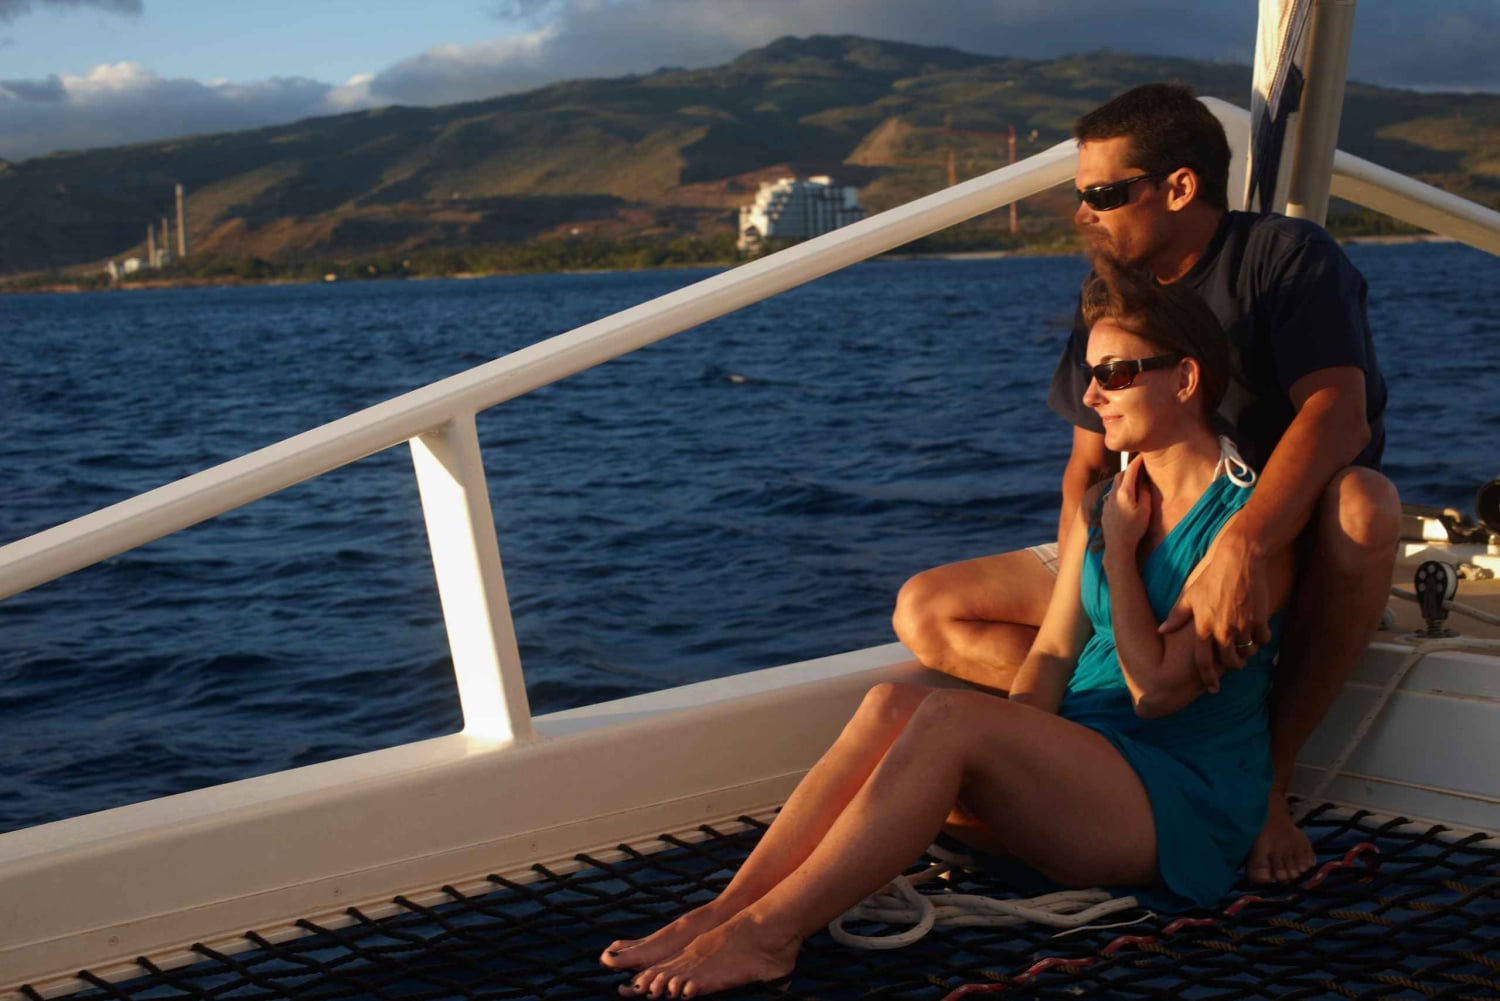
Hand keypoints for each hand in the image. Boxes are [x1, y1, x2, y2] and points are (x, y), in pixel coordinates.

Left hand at [1101, 456, 1150, 551]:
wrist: (1117, 546)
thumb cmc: (1134, 530)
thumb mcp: (1145, 511)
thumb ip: (1145, 494)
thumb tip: (1144, 483)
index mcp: (1124, 493)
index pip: (1130, 471)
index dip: (1136, 462)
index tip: (1142, 456)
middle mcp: (1113, 495)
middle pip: (1120, 476)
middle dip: (1129, 470)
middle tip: (1139, 467)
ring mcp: (1107, 502)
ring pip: (1115, 486)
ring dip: (1124, 481)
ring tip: (1134, 482)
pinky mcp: (1105, 510)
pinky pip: (1112, 495)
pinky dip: (1119, 491)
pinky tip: (1125, 497)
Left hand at [1159, 514, 1272, 686]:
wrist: (1238, 561)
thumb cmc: (1211, 578)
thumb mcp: (1190, 596)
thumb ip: (1177, 616)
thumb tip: (1161, 630)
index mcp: (1203, 628)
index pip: (1203, 662)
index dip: (1208, 679)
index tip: (1212, 688)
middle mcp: (1223, 631)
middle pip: (1229, 662)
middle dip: (1233, 666)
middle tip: (1235, 663)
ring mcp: (1242, 626)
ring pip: (1248, 652)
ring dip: (1247, 653)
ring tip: (1245, 646)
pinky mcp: (1259, 620)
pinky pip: (1263, 639)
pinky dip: (1261, 639)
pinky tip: (1257, 631)